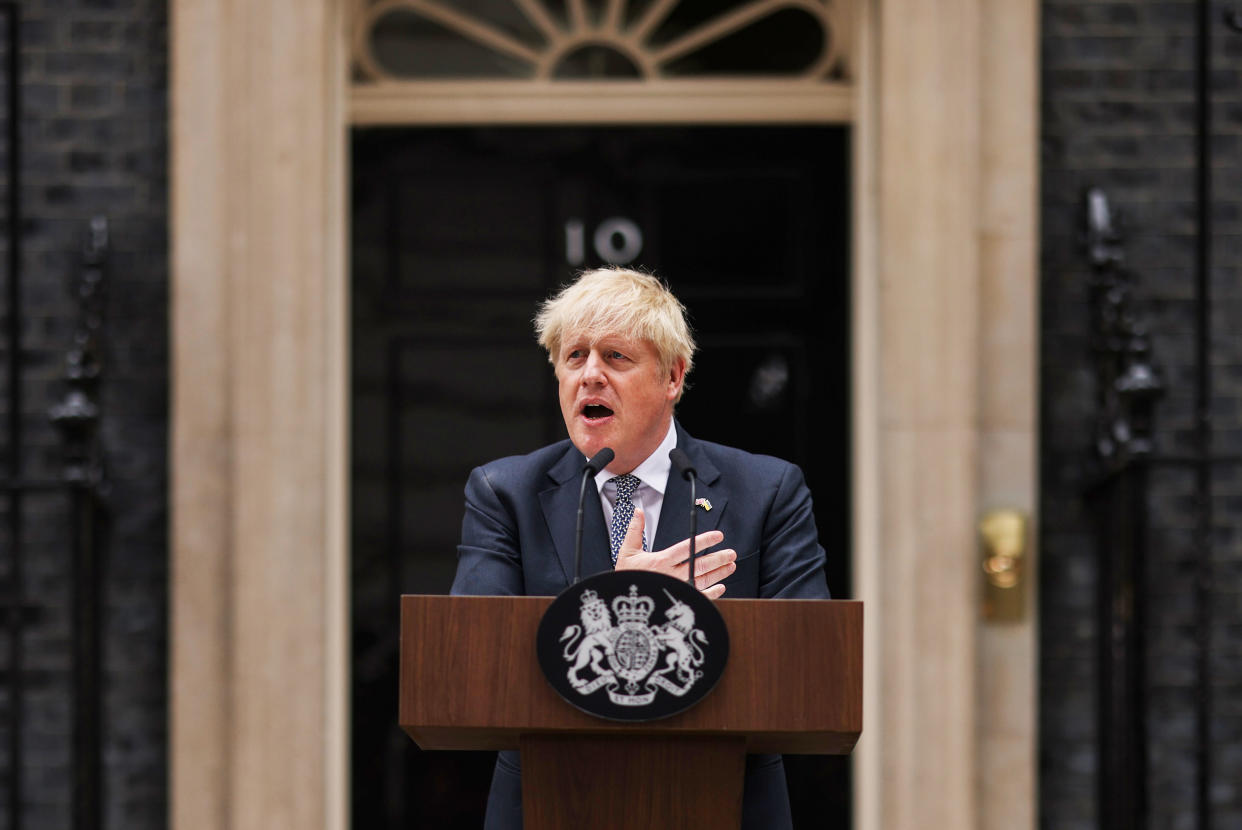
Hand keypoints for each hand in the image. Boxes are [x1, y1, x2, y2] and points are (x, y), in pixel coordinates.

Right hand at [614, 507, 736, 598]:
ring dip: (719, 573)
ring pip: (703, 580)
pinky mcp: (679, 600)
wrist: (622, 597)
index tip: (718, 536)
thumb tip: (638, 511)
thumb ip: (635, 530)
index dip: (704, 541)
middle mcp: (672, 575)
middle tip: (731, 553)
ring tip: (731, 565)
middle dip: (718, 558)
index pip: (687, 548)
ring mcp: (677, 588)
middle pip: (700, 565)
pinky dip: (712, 593)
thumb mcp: (627, 551)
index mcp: (661, 561)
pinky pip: (699, 597)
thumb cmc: (626, 576)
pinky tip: (720, 587)